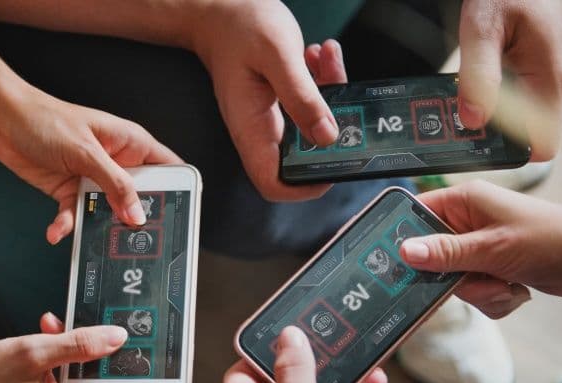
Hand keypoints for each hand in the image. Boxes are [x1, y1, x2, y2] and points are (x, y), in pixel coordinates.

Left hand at [0, 88, 182, 243]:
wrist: (0, 120)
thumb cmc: (45, 119)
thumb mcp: (87, 153)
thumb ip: (114, 184)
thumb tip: (136, 213)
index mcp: (129, 143)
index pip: (167, 166)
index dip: (179, 188)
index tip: (181, 214)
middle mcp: (116, 162)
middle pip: (139, 196)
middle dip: (136, 217)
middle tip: (136, 235)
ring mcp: (93, 178)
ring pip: (108, 211)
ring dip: (99, 225)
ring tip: (94, 239)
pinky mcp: (70, 191)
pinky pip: (77, 215)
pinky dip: (68, 225)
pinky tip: (57, 230)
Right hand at [192, 0, 346, 200]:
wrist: (220, 11)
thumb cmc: (238, 28)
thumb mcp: (277, 56)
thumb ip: (302, 97)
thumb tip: (326, 136)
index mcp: (251, 128)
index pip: (273, 183)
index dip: (304, 186)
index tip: (332, 167)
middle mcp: (259, 129)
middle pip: (302, 157)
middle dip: (330, 132)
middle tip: (341, 102)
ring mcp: (271, 117)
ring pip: (311, 128)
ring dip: (329, 98)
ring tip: (327, 63)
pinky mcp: (281, 102)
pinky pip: (310, 105)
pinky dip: (322, 83)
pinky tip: (319, 57)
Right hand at [399, 181, 561, 317]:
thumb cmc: (552, 239)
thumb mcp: (493, 247)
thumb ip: (446, 252)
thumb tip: (404, 251)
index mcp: (464, 202)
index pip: (416, 214)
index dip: (402, 236)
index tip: (393, 261)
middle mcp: (468, 223)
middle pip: (432, 257)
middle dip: (455, 277)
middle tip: (477, 278)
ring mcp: (480, 248)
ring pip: (454, 280)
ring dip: (480, 290)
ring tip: (507, 283)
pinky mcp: (493, 269)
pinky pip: (474, 292)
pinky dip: (493, 298)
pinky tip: (516, 289)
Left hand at [457, 0, 561, 160]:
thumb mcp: (481, 30)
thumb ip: (477, 78)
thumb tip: (473, 120)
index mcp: (552, 79)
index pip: (542, 146)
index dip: (509, 149)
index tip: (480, 137)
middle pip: (529, 129)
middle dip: (496, 121)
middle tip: (466, 98)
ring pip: (529, 109)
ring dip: (501, 99)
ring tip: (481, 70)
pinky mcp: (558, 65)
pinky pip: (533, 88)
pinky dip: (510, 83)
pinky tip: (495, 61)